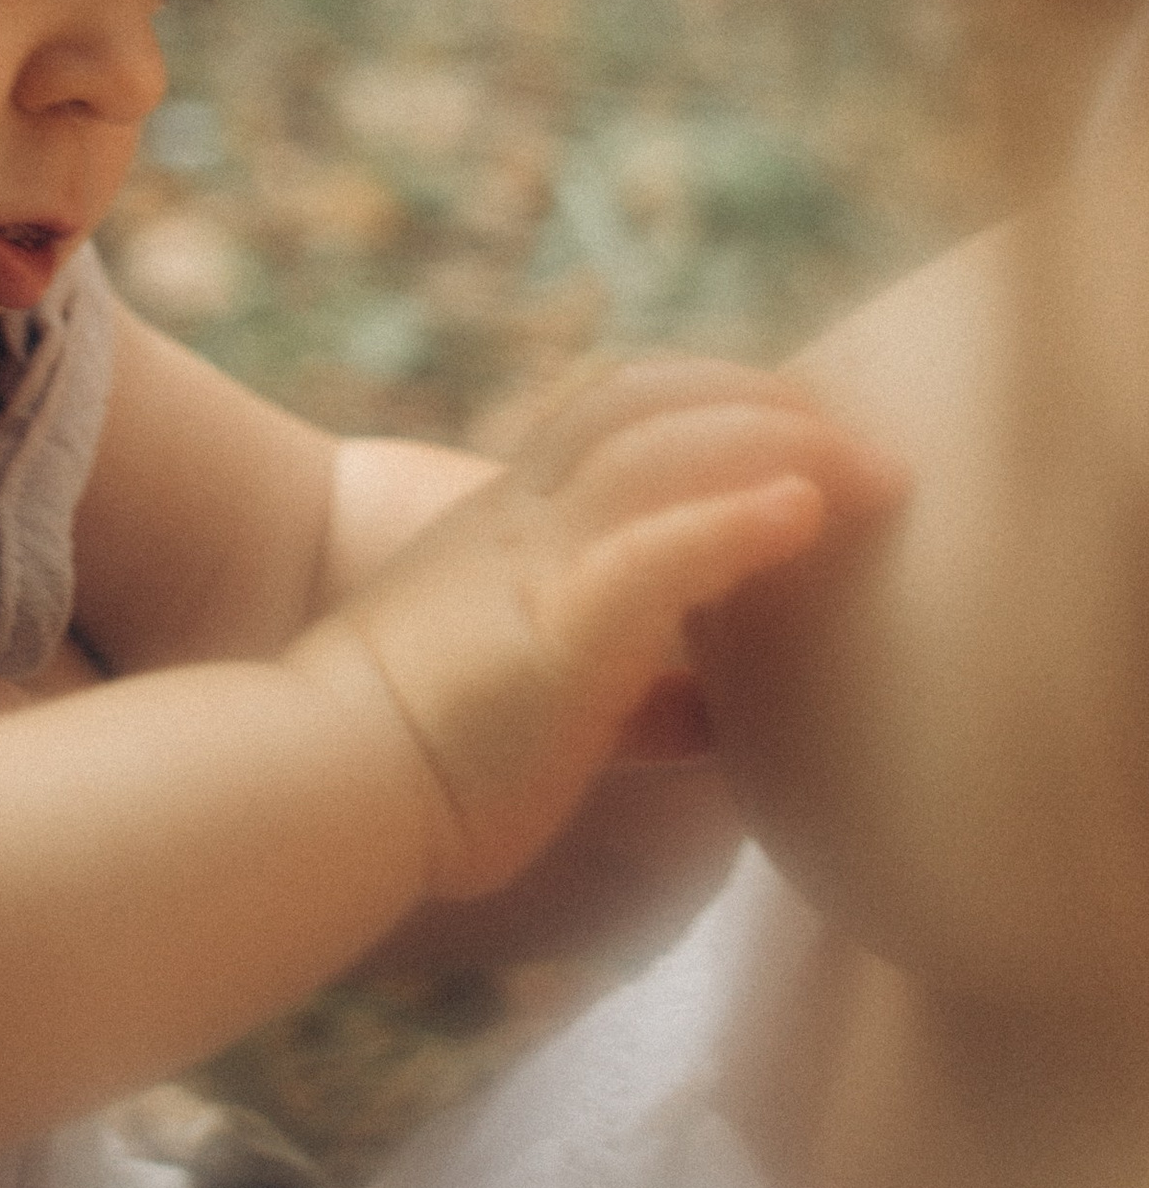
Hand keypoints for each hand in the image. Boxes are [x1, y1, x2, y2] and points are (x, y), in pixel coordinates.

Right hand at [332, 359, 908, 898]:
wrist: (315, 789)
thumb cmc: (415, 766)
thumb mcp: (527, 693)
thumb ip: (621, 684)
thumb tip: (709, 709)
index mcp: (505, 526)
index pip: (611, 414)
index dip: (709, 404)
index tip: (798, 434)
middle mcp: (518, 519)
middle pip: (643, 398)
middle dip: (758, 397)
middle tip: (858, 440)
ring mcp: (534, 567)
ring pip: (659, 446)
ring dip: (779, 442)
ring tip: (872, 469)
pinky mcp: (557, 637)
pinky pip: (657, 553)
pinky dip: (739, 521)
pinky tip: (807, 514)